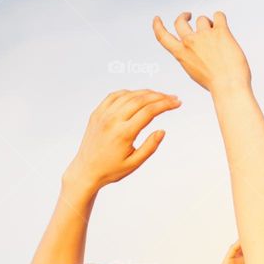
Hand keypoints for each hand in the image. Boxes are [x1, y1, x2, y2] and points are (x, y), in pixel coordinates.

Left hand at [62, 90, 180, 194]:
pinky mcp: (96, 113)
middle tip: (173, 98)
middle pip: (140, 100)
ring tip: (159, 96)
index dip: (165, 105)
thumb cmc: (112, 170)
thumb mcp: (134, 163)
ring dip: (146, 93)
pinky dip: (129, 93)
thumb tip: (162, 130)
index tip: (177, 103)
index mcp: (123, 133)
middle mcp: (112, 120)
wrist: (85, 170)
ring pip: (128, 95)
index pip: (149, 112)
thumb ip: (150, 147)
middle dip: (160, 97)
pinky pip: (114, 96)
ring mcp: (103, 115)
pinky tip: (139, 96)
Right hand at [152, 12, 250, 93]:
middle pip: (180, 22)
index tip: (157, 18)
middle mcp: (190, 42)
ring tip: (218, 37)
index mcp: (181, 54)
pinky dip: (220, 18)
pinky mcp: (220, 32)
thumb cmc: (216, 84)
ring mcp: (204, 35)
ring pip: (202, 19)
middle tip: (189, 15)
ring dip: (209, 24)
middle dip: (183, 16)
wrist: (229, 86)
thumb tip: (197, 44)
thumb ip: (191, 57)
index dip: (157, 26)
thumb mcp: (194, 72)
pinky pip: (218, 15)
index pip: (163, 37)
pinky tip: (223, 25)